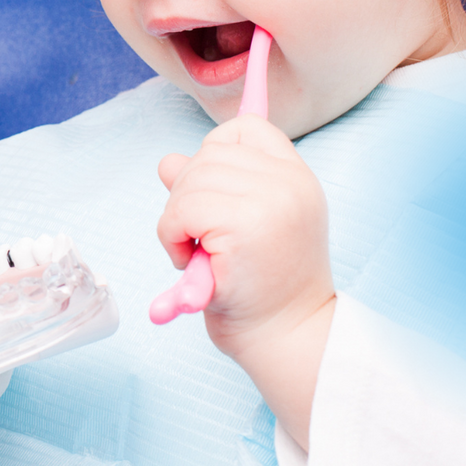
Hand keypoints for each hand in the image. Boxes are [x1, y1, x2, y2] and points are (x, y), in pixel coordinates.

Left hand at [155, 116, 333, 361]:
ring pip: (188, 181)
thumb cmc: (261, 287)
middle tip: (201, 238)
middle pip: (208, 153)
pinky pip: (180, 210)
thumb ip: (209, 186)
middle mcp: (290, 182)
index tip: (209, 191)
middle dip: (188, 194)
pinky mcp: (244, 225)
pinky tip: (193, 262)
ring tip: (199, 253)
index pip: (248, 128)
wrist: (285, 337)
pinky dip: (171, 237)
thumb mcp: (239, 225)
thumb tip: (169, 161)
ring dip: (177, 219)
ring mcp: (270, 200)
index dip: (216, 151)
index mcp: (297, 177)